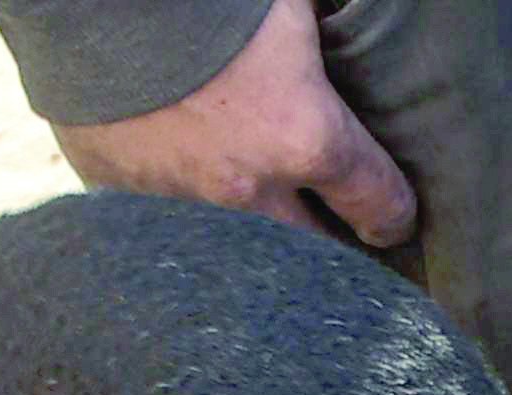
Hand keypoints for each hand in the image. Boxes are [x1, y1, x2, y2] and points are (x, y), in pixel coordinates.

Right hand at [51, 0, 419, 242]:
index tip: (389, 222)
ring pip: (241, 252)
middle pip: (316, 253)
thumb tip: (338, 60)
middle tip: (334, 237)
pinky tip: (186, 199)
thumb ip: (319, 58)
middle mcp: (248, 186)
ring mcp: (180, 197)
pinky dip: (180, 216)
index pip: (381, 206)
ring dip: (256, 239)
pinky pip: (164, 226)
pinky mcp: (118, 190)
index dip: (393, 216)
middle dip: (331, 247)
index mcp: (306, 135)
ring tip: (261, 227)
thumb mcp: (285, 15)